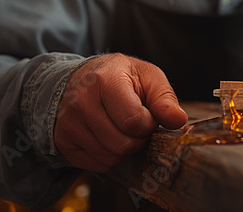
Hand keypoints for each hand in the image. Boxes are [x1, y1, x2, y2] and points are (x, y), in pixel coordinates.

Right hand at [54, 54, 187, 171]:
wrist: (82, 78)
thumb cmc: (121, 77)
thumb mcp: (148, 77)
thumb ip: (165, 99)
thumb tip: (179, 121)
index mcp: (104, 81)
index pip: (133, 121)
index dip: (149, 123)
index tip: (148, 114)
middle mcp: (80, 103)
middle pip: (122, 144)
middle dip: (139, 138)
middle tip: (136, 123)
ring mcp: (67, 124)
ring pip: (110, 157)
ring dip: (125, 148)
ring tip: (121, 127)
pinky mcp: (63, 142)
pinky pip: (97, 165)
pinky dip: (110, 156)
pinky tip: (108, 136)